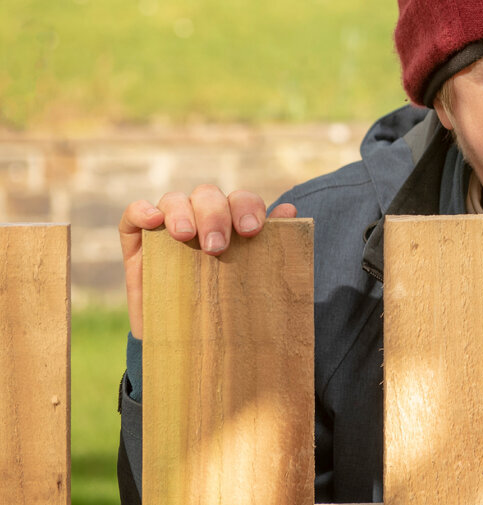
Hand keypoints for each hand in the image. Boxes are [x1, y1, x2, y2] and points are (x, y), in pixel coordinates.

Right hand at [117, 185, 296, 338]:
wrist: (185, 342)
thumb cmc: (224, 309)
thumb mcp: (248, 283)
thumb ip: (270, 248)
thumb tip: (291, 211)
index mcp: (233, 223)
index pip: (242, 200)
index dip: (249, 208)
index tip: (252, 231)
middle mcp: (201, 217)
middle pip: (209, 196)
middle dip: (215, 215)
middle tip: (216, 246)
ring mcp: (168, 225)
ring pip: (175, 199)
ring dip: (182, 212)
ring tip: (185, 235)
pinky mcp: (137, 239)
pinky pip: (134, 213)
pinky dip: (143, 211)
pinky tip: (154, 221)